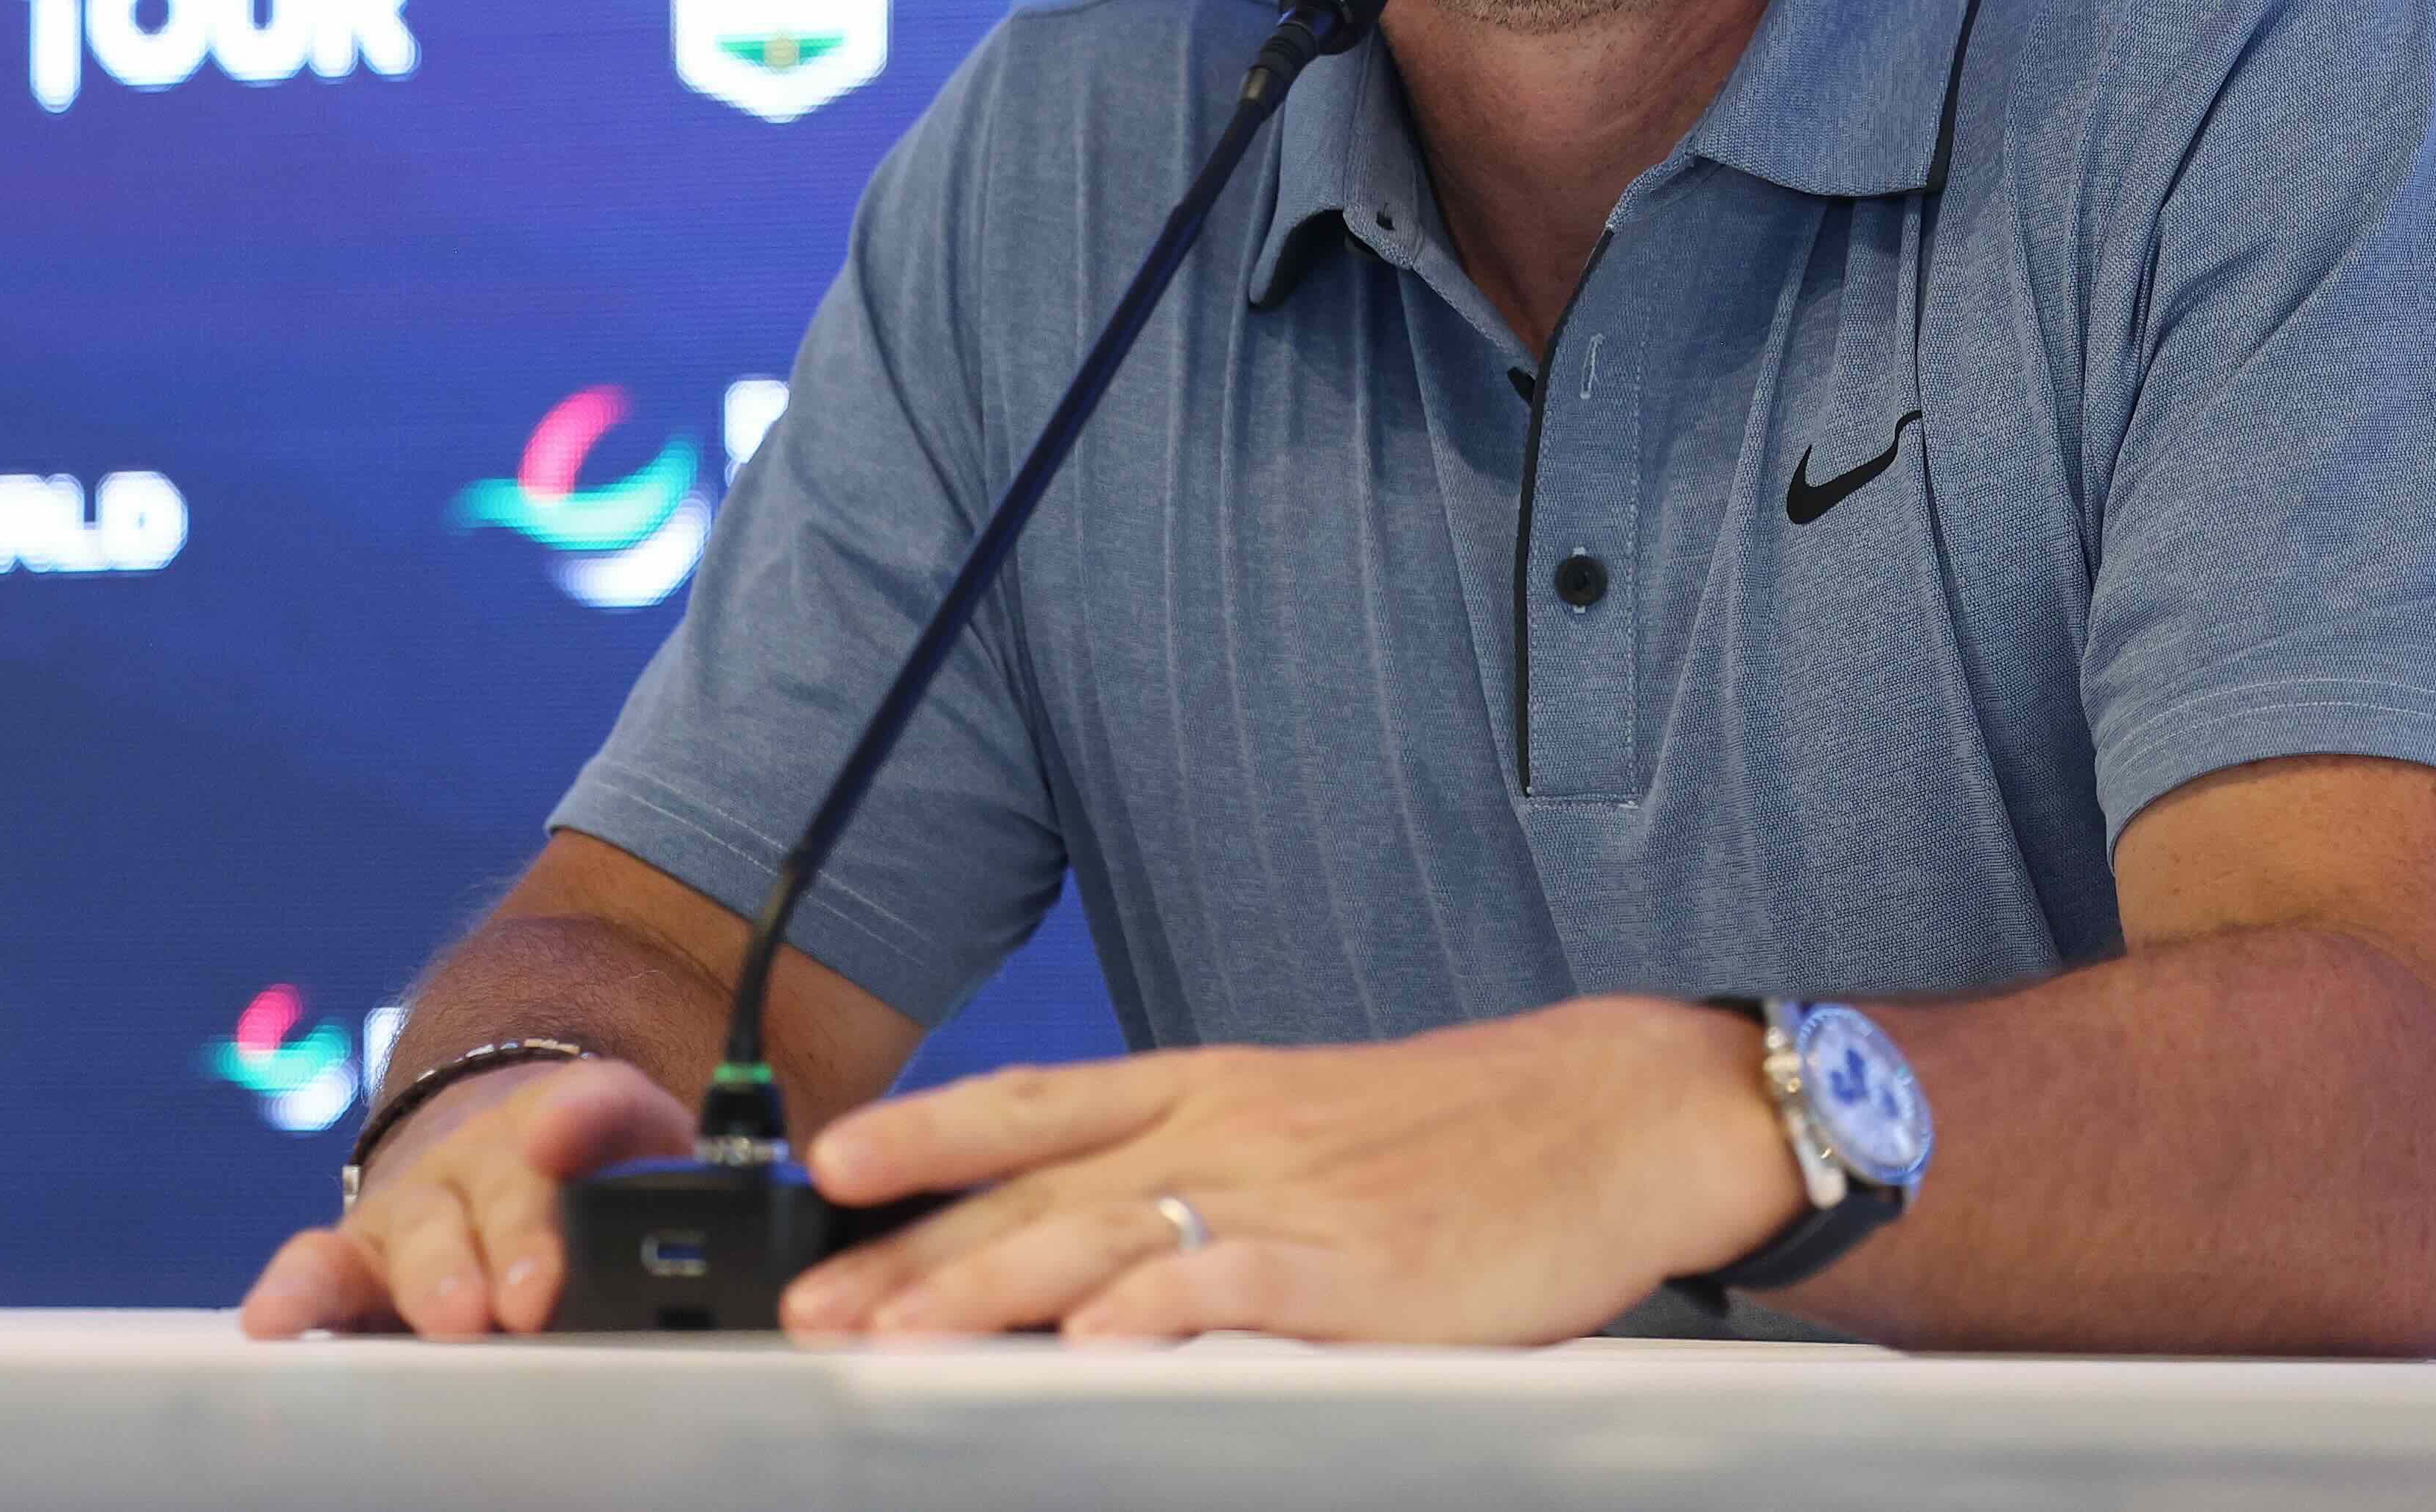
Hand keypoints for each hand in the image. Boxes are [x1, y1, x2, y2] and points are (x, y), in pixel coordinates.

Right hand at [238, 1059, 693, 1337]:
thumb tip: (749, 1246)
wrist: (516, 1144)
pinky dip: (299, 1294)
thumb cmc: (600, 1176)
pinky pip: (324, 1270)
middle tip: (534, 1294)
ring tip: (454, 1318)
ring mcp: (421, 1203)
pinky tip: (277, 1323)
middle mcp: (492, 1152)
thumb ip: (700, 1192)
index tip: (559, 1136)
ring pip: (418, 1230)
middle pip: (504, 1186)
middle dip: (519, 1238)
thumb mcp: (661, 1161)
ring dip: (436, 1276)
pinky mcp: (359, 1256)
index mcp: (585, 1118)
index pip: (594, 1103)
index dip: (577, 1119)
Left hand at [780, 997, 1800, 1342]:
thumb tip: (1095, 1239)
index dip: (927, 1131)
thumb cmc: (1470, 1133)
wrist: (1621, 1112)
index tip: (828, 1168)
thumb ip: (1206, 1170)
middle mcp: (1235, 1128)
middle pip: (1043, 1190)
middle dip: (916, 1254)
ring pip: (1109, 1236)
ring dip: (988, 1290)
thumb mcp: (1316, 1122)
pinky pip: (1238, 1283)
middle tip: (814, 1312)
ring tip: (892, 1339)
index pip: (1040, 1101)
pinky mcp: (1365, 1265)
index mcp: (1222, 1087)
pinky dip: (1158, 1312)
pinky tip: (1091, 1348)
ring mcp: (1295, 1195)